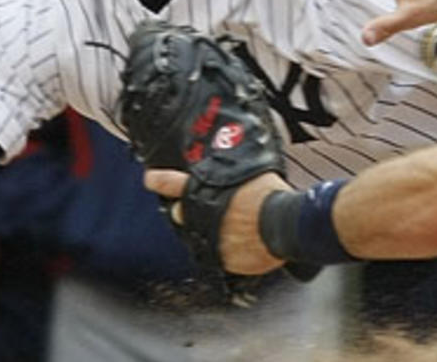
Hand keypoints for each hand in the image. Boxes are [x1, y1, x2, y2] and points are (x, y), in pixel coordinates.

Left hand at [144, 169, 287, 274]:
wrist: (285, 224)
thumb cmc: (273, 197)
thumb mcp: (252, 176)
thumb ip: (237, 181)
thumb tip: (240, 181)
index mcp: (206, 191)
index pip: (172, 183)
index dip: (159, 180)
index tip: (150, 179)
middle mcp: (201, 216)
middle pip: (181, 214)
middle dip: (186, 212)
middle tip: (202, 210)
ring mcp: (210, 239)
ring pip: (200, 237)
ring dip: (213, 232)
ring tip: (237, 228)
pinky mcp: (223, 260)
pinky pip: (223, 255)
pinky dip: (233, 251)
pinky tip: (250, 243)